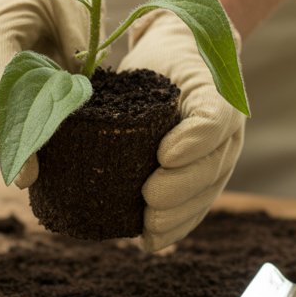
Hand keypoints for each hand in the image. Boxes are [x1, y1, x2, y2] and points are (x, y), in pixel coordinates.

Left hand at [120, 8, 245, 251]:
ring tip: (150, 230)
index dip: (192, 143)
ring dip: (180, 216)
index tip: (164, 156)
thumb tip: (70, 95)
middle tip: (149, 200)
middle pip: (213, 166)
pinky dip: (178, 225)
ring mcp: (220, 154)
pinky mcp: (204, 172)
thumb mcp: (155, 55)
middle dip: (182, 190)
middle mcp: (225, 129)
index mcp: (217, 94)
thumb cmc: (162, 56)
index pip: (213, 120)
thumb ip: (137, 74)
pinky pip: (198, 203)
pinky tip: (152, 242)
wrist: (185, 55)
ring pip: (208, 191)